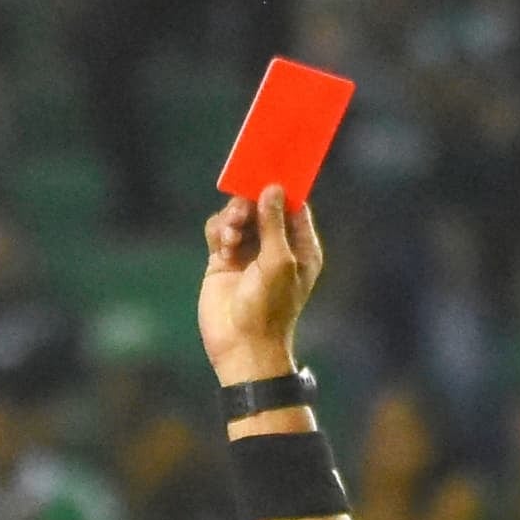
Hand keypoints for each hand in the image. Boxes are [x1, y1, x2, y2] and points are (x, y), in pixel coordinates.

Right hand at [197, 184, 321, 385]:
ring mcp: (248, 253)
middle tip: (243, 209)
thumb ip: (274, 223)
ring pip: (238, 216)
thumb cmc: (270, 307)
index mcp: (299, 246)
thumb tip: (272, 188)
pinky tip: (224, 245)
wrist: (242, 347)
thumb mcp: (279, 261)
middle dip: (251, 202)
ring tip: (232, 233)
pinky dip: (220, 230)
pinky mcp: (222, 262)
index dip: (280, 188)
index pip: (292, 206)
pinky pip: (219, 231)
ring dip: (233, 218)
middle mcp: (274, 246)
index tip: (267, 172)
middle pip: (261, 206)